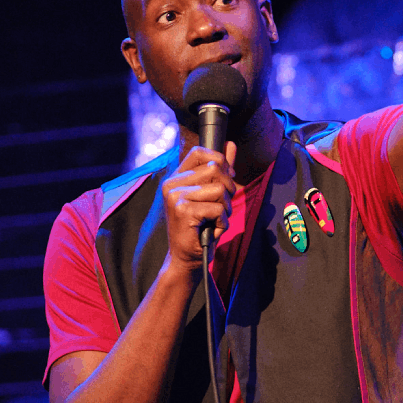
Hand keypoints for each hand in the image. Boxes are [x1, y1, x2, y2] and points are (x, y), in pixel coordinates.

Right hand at [162, 142, 236, 273]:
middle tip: (220, 208)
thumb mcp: (210, 195)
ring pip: (220, 189)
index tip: (226, 179)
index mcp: (176, 177)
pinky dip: (223, 222)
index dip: (220, 161)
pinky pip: (219, 208)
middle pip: (216, 169)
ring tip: (215, 219)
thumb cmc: (200, 227)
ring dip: (226, 207)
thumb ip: (220, 170)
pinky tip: (211, 229)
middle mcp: (171, 184)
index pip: (200, 152)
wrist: (186, 258)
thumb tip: (230, 144)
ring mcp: (175, 196)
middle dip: (228, 189)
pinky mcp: (183, 210)